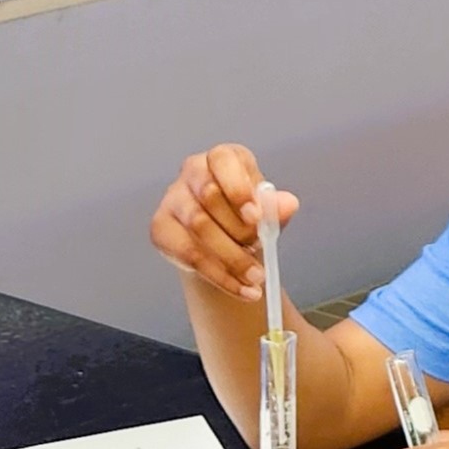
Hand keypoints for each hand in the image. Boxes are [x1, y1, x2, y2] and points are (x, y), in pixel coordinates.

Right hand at [151, 145, 297, 302]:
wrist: (225, 247)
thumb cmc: (247, 220)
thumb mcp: (268, 213)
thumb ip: (277, 208)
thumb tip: (287, 204)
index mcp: (224, 159)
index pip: (224, 160)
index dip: (238, 188)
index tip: (256, 217)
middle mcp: (193, 171)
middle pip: (210, 195)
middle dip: (239, 229)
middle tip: (261, 251)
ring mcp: (172, 198)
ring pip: (198, 226)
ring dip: (232, 257)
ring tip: (256, 279)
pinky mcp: (161, 227)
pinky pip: (189, 253)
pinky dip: (219, 276)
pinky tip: (241, 289)